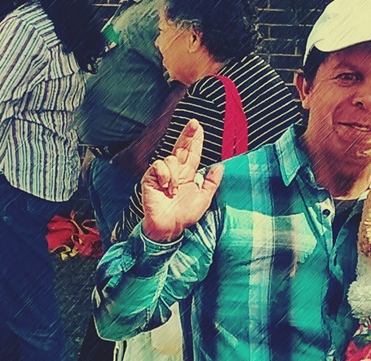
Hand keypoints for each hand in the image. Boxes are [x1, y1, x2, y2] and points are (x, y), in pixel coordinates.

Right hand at [141, 119, 223, 242]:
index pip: (192, 153)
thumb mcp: (204, 198)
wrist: (169, 227)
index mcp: (187, 174)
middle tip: (194, 123)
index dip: (195, 140)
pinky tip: (164, 186)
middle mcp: (175, 171)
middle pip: (181, 147)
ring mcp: (162, 174)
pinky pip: (158, 166)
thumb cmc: (185, 215)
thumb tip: (220, 166)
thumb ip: (212, 182)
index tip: (199, 127)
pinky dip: (164, 175)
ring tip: (174, 190)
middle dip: (187, 135)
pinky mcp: (150, 178)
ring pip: (170, 159)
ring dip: (175, 174)